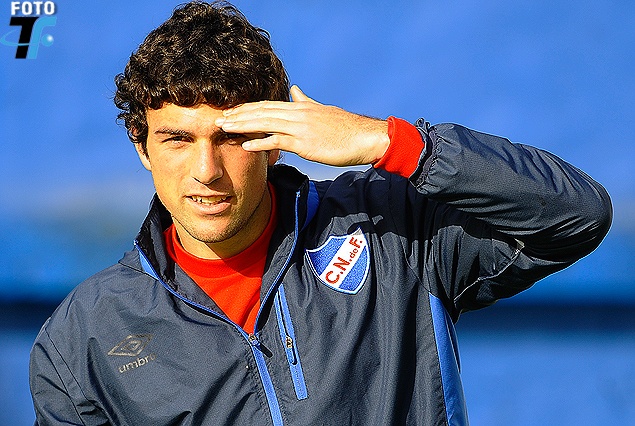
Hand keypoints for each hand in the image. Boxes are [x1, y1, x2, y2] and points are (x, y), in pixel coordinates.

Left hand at [214, 86, 389, 166]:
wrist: (364, 138)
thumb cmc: (346, 128)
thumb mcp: (323, 110)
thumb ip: (306, 100)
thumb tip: (295, 89)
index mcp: (301, 106)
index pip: (268, 105)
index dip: (247, 107)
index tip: (231, 110)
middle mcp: (297, 113)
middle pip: (261, 111)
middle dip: (238, 114)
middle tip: (217, 118)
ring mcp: (300, 127)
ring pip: (265, 123)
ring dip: (242, 125)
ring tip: (223, 128)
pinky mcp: (305, 143)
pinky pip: (278, 141)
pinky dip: (260, 142)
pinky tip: (245, 144)